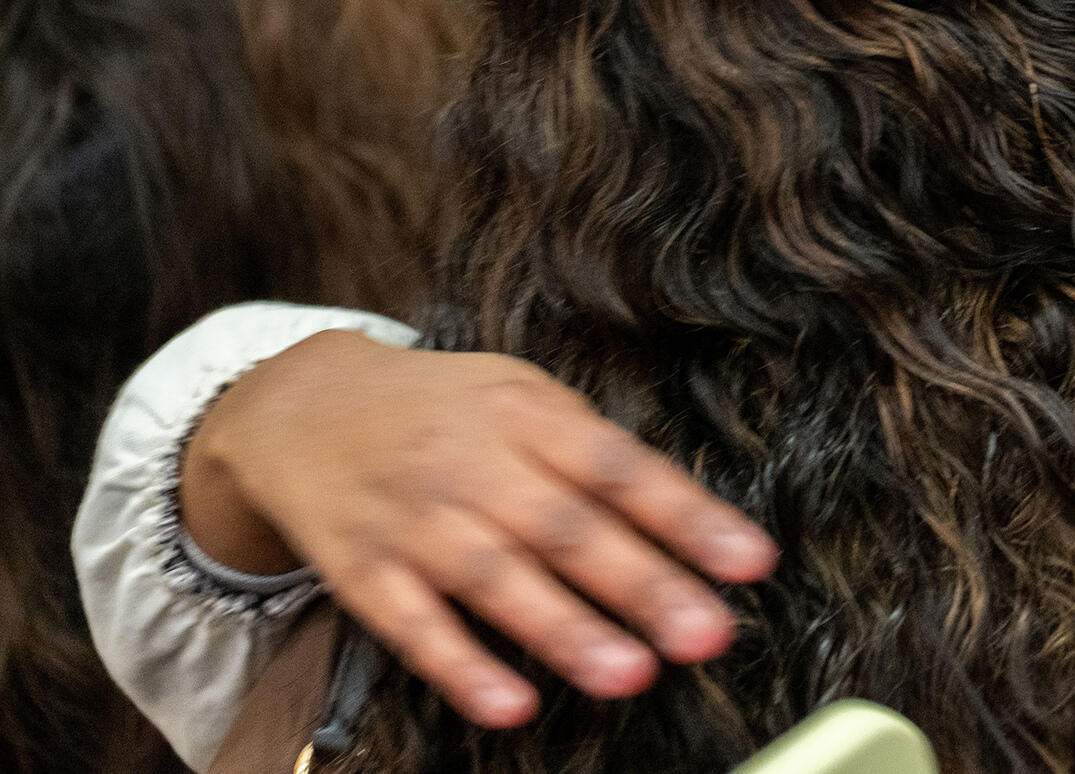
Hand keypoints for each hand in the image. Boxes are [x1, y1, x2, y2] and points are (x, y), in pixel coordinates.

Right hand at [182, 332, 778, 726]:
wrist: (300, 404)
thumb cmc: (441, 408)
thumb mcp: (519, 394)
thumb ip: (591, 449)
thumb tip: (682, 515)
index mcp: (526, 415)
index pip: (621, 467)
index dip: (688, 516)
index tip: (750, 561)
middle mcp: (473, 465)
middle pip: (568, 528)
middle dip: (643, 584)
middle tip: (707, 634)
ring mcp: (415, 520)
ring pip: (496, 581)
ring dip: (566, 631)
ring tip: (632, 675)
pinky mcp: (362, 571)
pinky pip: (414, 626)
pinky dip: (462, 668)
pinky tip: (510, 705)